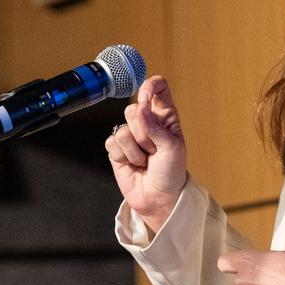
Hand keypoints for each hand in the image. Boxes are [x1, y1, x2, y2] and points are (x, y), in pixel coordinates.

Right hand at [104, 75, 186, 232]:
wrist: (159, 197)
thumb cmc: (172, 171)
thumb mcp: (172, 147)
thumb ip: (155, 126)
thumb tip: (139, 108)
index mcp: (165, 115)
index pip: (158, 87)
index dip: (149, 87)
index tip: (146, 99)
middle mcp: (146, 121)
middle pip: (133, 109)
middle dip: (143, 134)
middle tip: (154, 149)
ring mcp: (130, 134)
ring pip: (122, 129)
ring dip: (135, 150)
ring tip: (145, 160)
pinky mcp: (116, 148)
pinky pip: (112, 143)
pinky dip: (124, 157)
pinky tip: (133, 164)